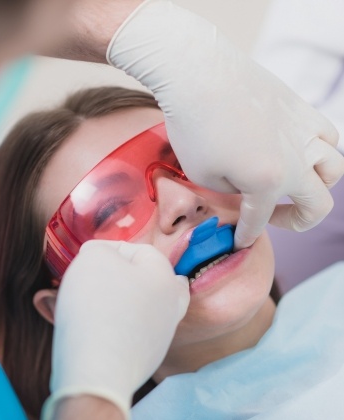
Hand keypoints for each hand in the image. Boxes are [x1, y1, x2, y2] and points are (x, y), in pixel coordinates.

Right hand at [41, 240, 188, 419]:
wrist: (96, 371)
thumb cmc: (97, 306)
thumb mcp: (93, 258)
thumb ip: (99, 249)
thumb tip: (100, 257)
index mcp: (165, 278)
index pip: (139, 250)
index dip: (109, 249)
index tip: (84, 258)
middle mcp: (170, 307)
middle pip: (149, 282)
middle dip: (120, 277)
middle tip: (96, 279)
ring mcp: (159, 337)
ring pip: (138, 309)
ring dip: (113, 303)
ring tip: (82, 304)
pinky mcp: (143, 361)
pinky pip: (126, 334)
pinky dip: (110, 327)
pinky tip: (88, 329)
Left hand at [108, 0, 343, 248]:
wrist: (198, 74)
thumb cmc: (194, 127)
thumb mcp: (202, 175)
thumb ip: (231, 192)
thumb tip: (244, 190)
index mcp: (268, 182)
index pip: (260, 220)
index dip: (246, 234)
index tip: (239, 242)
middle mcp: (296, 160)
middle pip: (318, 204)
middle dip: (297, 221)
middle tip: (274, 217)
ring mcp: (304, 131)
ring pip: (334, 168)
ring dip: (317, 185)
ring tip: (293, 185)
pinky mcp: (301, 108)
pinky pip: (328, 136)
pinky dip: (320, 151)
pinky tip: (299, 151)